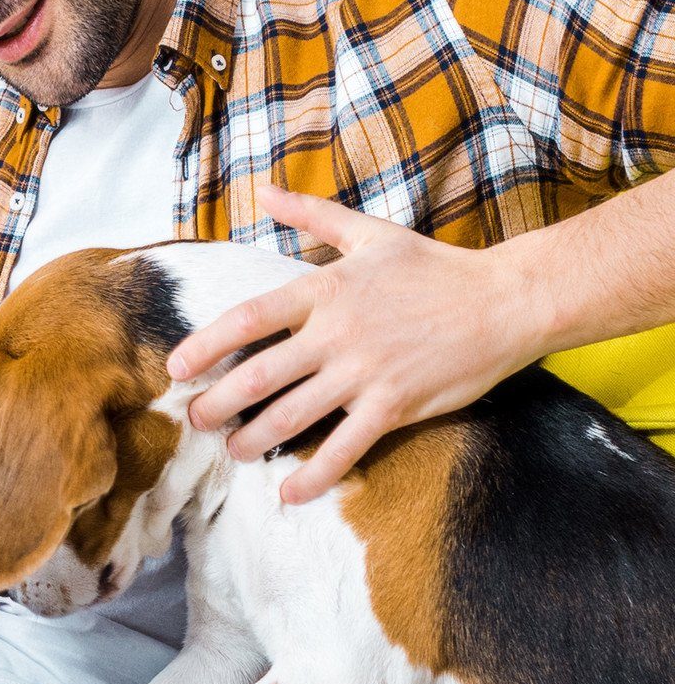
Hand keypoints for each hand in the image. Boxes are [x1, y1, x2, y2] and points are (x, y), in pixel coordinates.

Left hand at [163, 183, 545, 502]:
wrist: (507, 301)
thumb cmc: (434, 267)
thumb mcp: (370, 232)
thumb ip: (312, 214)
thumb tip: (264, 190)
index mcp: (324, 289)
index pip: (247, 318)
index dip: (204, 345)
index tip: (175, 367)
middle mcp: (337, 333)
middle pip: (259, 376)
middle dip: (217, 404)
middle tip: (194, 421)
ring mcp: (366, 372)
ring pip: (293, 416)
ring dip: (254, 440)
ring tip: (233, 452)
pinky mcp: (396, 405)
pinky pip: (346, 447)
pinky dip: (314, 475)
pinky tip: (290, 493)